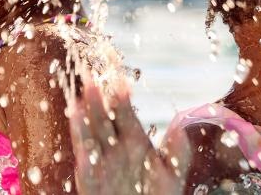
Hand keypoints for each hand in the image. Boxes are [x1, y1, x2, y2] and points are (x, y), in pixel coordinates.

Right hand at [67, 74, 181, 194]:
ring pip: (89, 136)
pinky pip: (85, 164)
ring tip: (79, 100)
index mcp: (134, 140)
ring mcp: (100, 162)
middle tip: (93, 79)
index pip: (125, 112)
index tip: (121, 79)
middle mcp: (114, 147)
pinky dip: (82, 152)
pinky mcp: (90, 180)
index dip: (122, 95)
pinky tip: (79, 141)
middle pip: (103, 118)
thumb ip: (177, 153)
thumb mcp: (172, 174)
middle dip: (97, 100)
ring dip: (84, 120)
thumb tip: (181, 129)